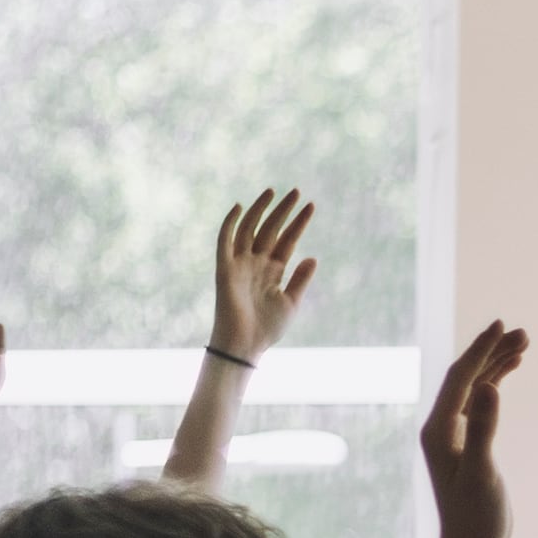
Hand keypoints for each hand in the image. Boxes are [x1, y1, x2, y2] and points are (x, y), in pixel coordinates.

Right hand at [208, 189, 318, 364]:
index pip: (288, 240)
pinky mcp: (224, 268)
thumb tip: (312, 257)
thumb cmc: (267, 329)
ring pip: (250, 228)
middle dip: (283, 211)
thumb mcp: (291, 302)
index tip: (311, 206)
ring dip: (261, 210)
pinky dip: (229, 223)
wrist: (245, 345)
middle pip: (271, 229)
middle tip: (297, 191)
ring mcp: (240, 264)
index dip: (299, 223)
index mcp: (273, 271)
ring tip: (275, 192)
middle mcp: (256, 263)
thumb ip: (300, 279)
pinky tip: (239, 207)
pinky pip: (225, 241)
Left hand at [422, 321, 530, 537]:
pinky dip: (496, 383)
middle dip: (491, 352)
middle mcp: (442, 428)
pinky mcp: (468, 444)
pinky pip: (481, 402)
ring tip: (523, 343)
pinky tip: (511, 371)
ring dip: (497, 365)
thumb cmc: (476, 516)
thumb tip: (490, 387)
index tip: (500, 326)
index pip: (460, 379)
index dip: (480, 350)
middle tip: (521, 331)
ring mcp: (454, 435)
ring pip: (475, 387)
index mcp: (439, 430)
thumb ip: (485, 429)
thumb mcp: (482, 472)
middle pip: (466, 377)